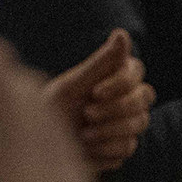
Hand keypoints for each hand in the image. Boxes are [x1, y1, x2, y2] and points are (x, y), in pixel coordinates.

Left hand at [47, 28, 152, 172]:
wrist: (38, 145)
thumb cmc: (52, 109)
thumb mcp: (72, 85)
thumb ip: (100, 62)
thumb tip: (122, 33)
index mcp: (114, 77)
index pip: (136, 73)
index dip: (120, 83)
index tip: (94, 92)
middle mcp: (126, 98)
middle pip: (143, 98)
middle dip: (115, 108)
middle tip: (87, 114)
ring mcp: (127, 123)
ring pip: (139, 123)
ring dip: (109, 130)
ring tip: (83, 134)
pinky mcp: (122, 146)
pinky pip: (128, 146)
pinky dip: (106, 148)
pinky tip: (87, 148)